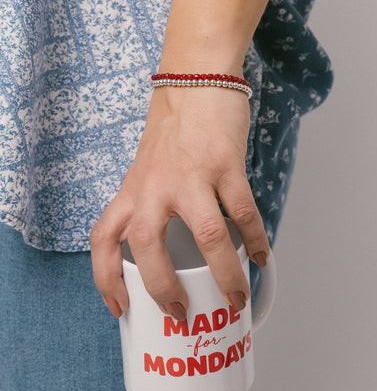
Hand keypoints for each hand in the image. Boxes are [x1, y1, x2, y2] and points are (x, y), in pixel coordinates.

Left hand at [90, 81, 270, 319]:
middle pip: (147, 245)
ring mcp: (192, 174)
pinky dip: (255, 239)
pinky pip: (244, 211)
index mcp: (133, 188)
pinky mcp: (225, 164)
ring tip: (236, 296)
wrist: (194, 79)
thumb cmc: (172, 127)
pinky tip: (259, 257)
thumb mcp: (146, 167)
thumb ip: (149, 203)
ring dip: (224, 274)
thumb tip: (166, 251)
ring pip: (207, 234)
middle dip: (163, 287)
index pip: (103, 237)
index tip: (119, 307)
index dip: (105, 278)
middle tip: (180, 310)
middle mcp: (156, 184)